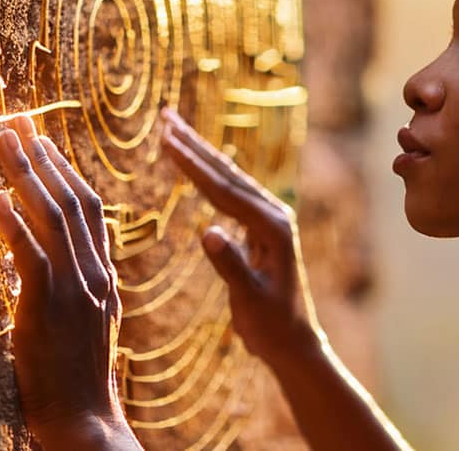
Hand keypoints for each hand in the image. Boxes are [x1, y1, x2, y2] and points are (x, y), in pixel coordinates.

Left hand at [0, 116, 141, 450]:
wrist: (86, 421)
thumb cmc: (80, 381)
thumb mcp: (90, 327)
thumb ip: (79, 289)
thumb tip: (49, 261)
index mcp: (105, 277)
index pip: (90, 209)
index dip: (66, 171)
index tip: (44, 142)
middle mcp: (94, 274)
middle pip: (73, 200)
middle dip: (44, 158)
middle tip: (19, 123)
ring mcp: (75, 289)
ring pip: (54, 216)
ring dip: (27, 174)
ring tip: (4, 141)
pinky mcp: (48, 307)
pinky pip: (32, 255)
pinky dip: (15, 222)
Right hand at [159, 107, 323, 367]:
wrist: (293, 341)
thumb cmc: (272, 326)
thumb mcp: (250, 301)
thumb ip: (231, 266)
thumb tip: (207, 232)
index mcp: (272, 227)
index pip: (224, 190)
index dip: (193, 165)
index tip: (167, 139)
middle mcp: (273, 214)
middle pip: (226, 173)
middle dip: (194, 144)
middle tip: (165, 116)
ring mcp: (268, 218)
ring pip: (228, 178)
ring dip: (200, 153)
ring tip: (173, 128)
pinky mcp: (261, 226)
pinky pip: (230, 192)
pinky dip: (208, 174)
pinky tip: (200, 161)